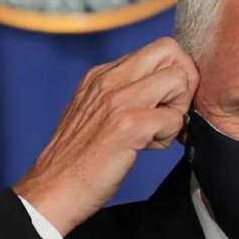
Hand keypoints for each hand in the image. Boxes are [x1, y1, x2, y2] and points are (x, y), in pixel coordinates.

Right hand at [14, 38, 198, 235]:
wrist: (52, 189)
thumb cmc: (78, 158)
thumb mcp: (94, 111)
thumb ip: (123, 93)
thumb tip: (161, 90)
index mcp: (102, 74)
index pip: (159, 49)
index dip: (173, 74)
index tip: (165, 102)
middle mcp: (109, 79)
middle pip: (172, 51)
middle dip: (185, 83)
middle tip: (171, 113)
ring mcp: (118, 100)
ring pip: (178, 80)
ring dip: (178, 110)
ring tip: (156, 132)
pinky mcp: (127, 125)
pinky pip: (174, 118)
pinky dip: (169, 136)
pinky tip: (147, 148)